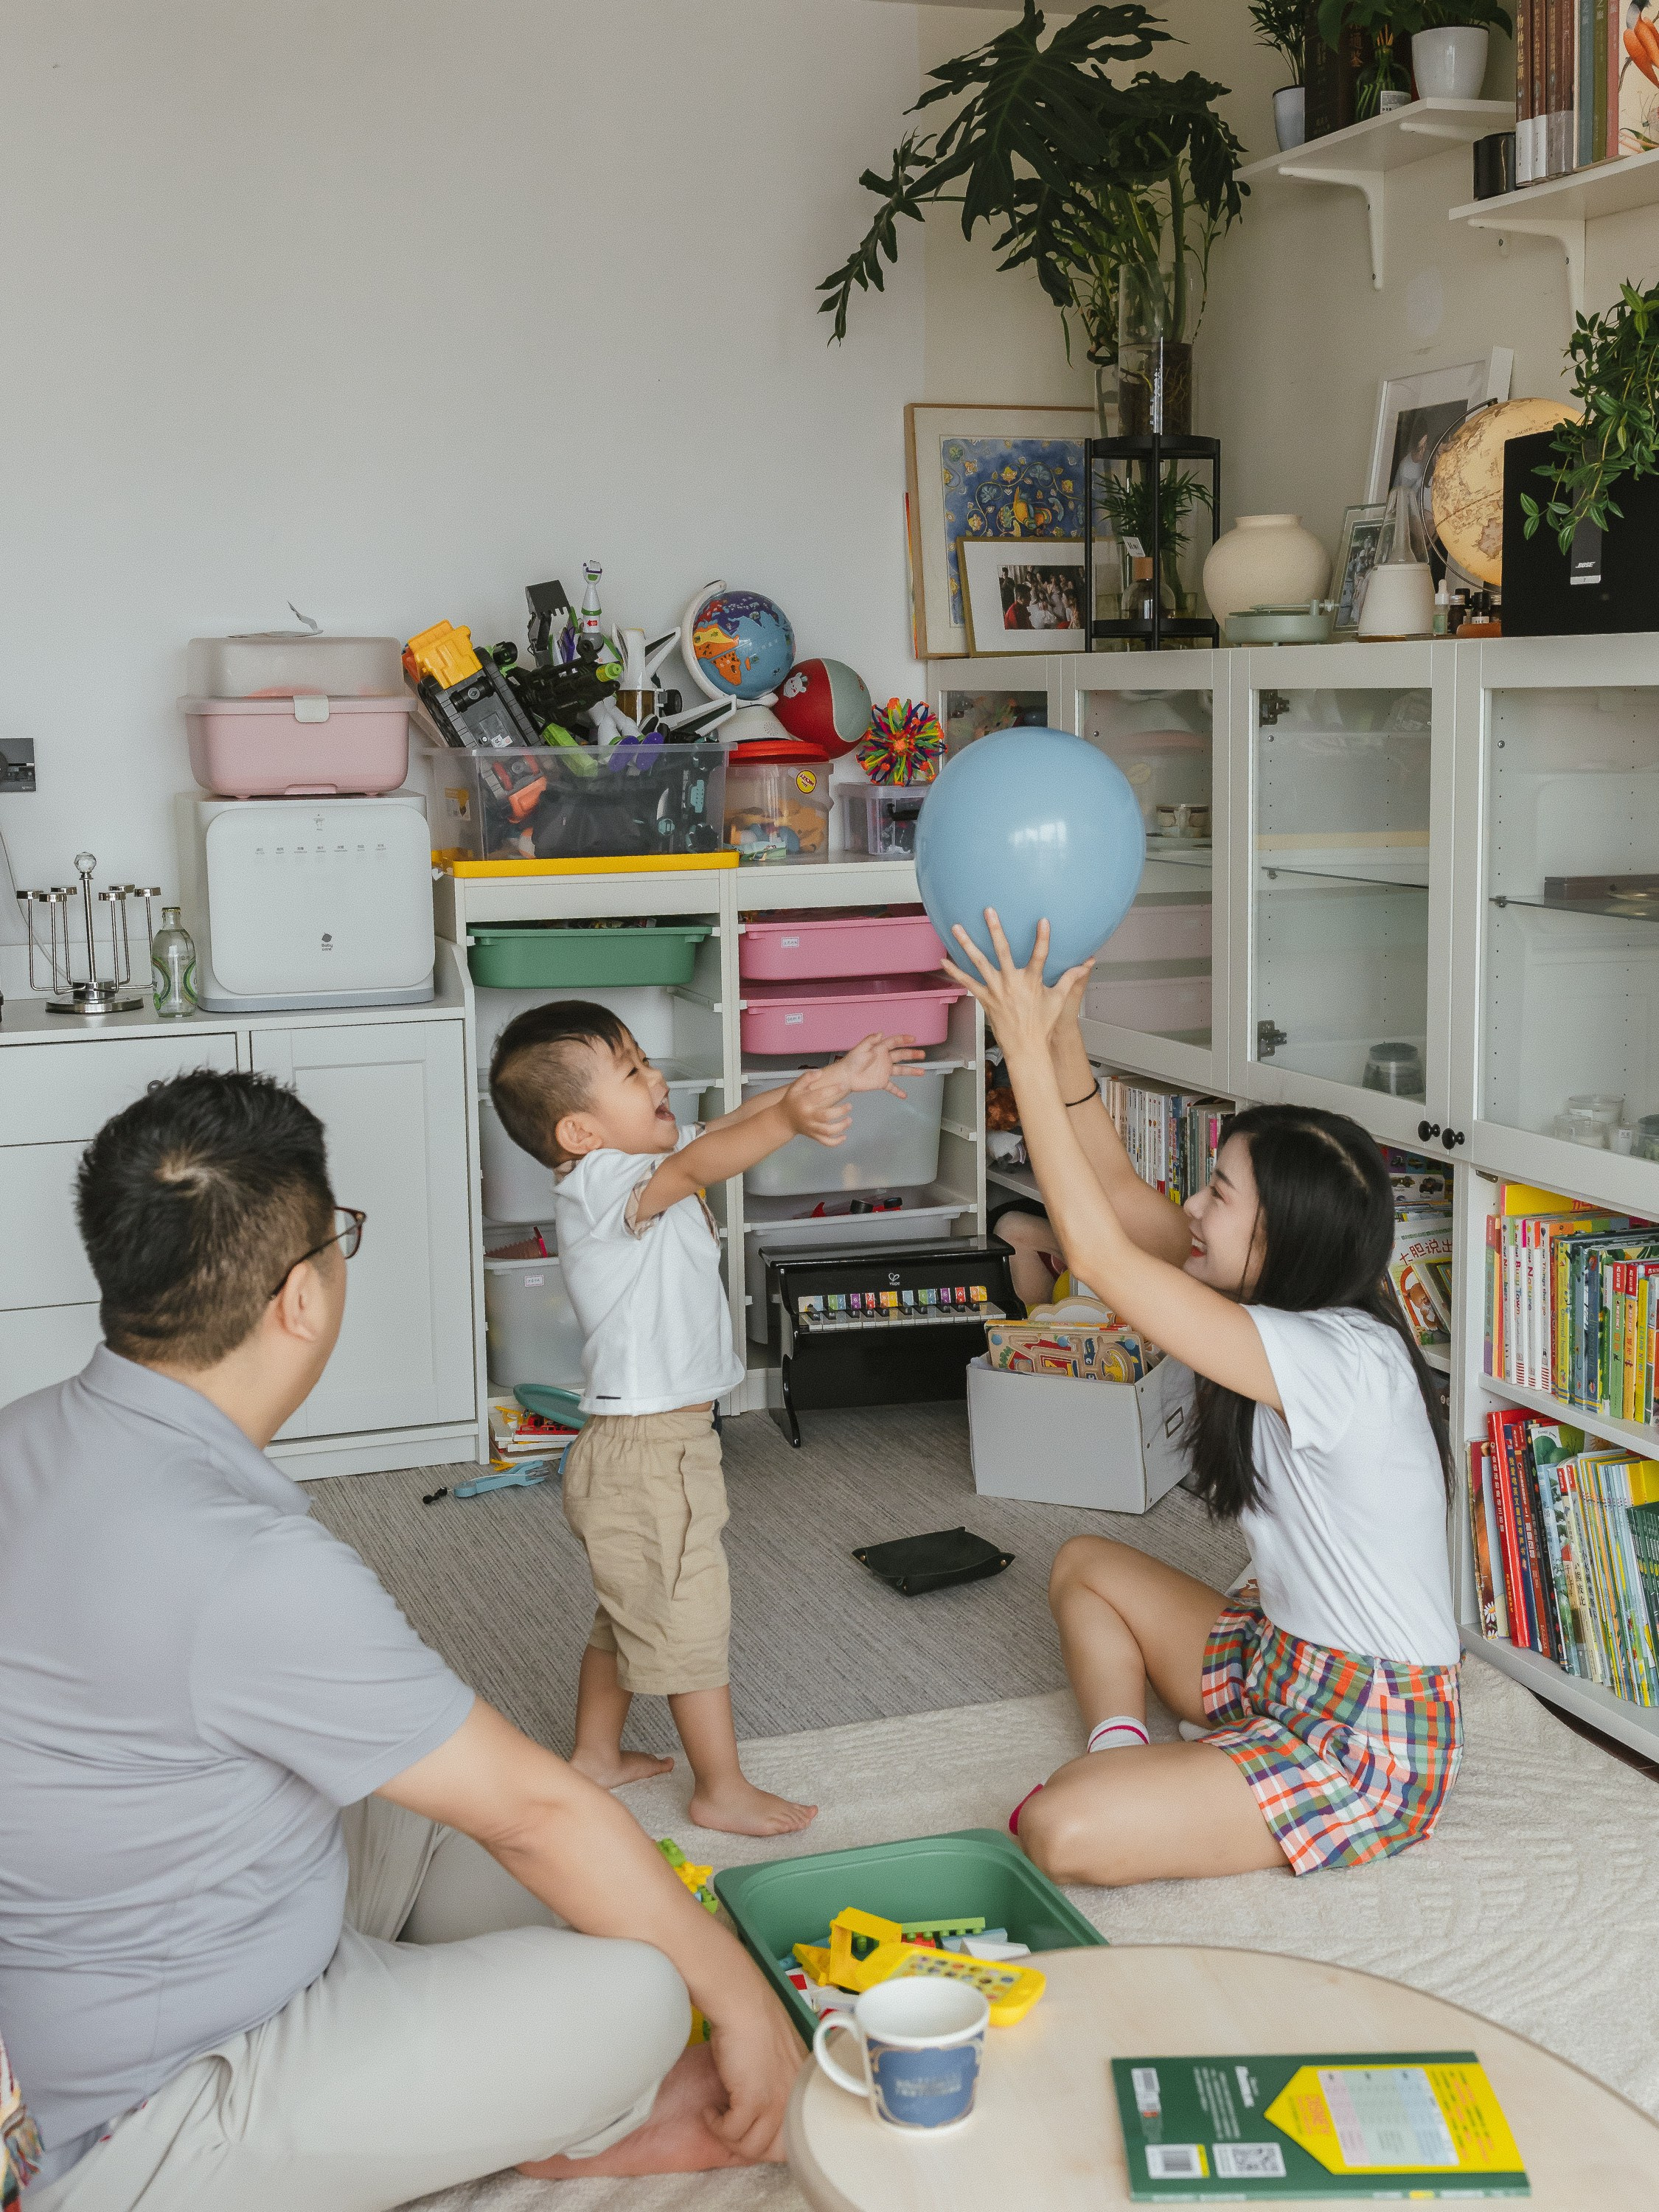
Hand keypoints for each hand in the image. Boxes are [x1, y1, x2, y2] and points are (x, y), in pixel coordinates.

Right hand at [704, 1987, 806, 2161]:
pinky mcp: (753, 2100)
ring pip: (751, 2147)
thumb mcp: (776, 2057)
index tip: (748, 2129)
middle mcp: (794, 2100)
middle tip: (730, 2126)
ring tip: (718, 2115)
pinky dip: (716, 2125)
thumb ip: (777, 2083)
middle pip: (772, 2150)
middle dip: (747, 2145)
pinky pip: (731, 2133)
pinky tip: (710, 2109)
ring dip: (728, 2136)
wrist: (742, 2004)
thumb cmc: (754, 2022)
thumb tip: (763, 2108)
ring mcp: (776, 2102)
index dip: (768, 2141)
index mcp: (802, 2090)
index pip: (794, 2138)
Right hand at [782, 1067, 852, 1144]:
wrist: (784, 1120)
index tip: (843, 1085)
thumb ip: (807, 1078)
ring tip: (849, 1120)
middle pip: (826, 1116)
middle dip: (840, 1111)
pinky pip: (825, 1142)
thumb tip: (820, 1073)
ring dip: (841, 1127)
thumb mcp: (795, 1087)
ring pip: (827, 1131)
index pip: (820, 1095)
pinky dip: (836, 1142)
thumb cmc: (792, 1101)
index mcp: (804, 1102)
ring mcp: (812, 1128)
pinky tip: (844, 1137)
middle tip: (849, 1106)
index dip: (833, 1090)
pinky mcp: (814, 1136)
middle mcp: (808, 1116)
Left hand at [829, 1031, 921, 1097]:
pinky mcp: (881, 1082)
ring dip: (911, 1071)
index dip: (903, 1039)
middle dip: (912, 1054)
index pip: (894, 1042)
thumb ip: (871, 1040)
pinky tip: (904, 1095)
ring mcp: (884, 1071)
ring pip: (901, 1070)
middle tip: (922, 1054)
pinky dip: (898, 1091)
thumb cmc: (851, 1061)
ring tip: (921, 1072)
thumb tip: (880, 1033)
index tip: (913, 1039)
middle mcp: (884, 1059)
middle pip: (901, 1055)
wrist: (845, 1077)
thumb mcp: (860, 1048)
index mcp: (880, 1049)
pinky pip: (891, 1087)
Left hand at [942, 910, 1091, 1065]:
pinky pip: (967, 982)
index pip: (1040, 955)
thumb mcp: (1059, 999)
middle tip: (989, 912)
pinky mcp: (985, 998)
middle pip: (1002, 951)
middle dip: (995, 930)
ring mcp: (996, 990)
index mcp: (1032, 981)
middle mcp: (1011, 982)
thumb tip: (1088, 963)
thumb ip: (1071, 978)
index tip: (1043, 921)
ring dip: (967, 944)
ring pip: (979, 962)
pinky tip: (944, 961)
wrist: (1026, 1046)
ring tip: (957, 928)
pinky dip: (955, 972)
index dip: (1042, 938)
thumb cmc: (1042, 1023)